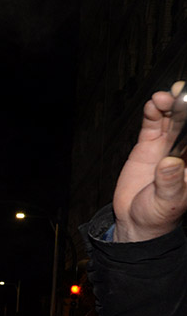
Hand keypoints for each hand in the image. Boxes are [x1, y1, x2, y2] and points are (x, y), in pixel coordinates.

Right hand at [114, 81, 186, 241]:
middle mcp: (184, 152)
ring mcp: (167, 147)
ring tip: (164, 98)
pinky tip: (153, 105)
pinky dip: (152, 113)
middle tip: (181, 94)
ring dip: (170, 105)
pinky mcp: (148, 146)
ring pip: (173, 119)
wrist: (134, 222)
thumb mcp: (167, 203)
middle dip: (186, 106)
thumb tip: (170, 163)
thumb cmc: (157, 216)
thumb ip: (170, 183)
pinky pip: (152, 125)